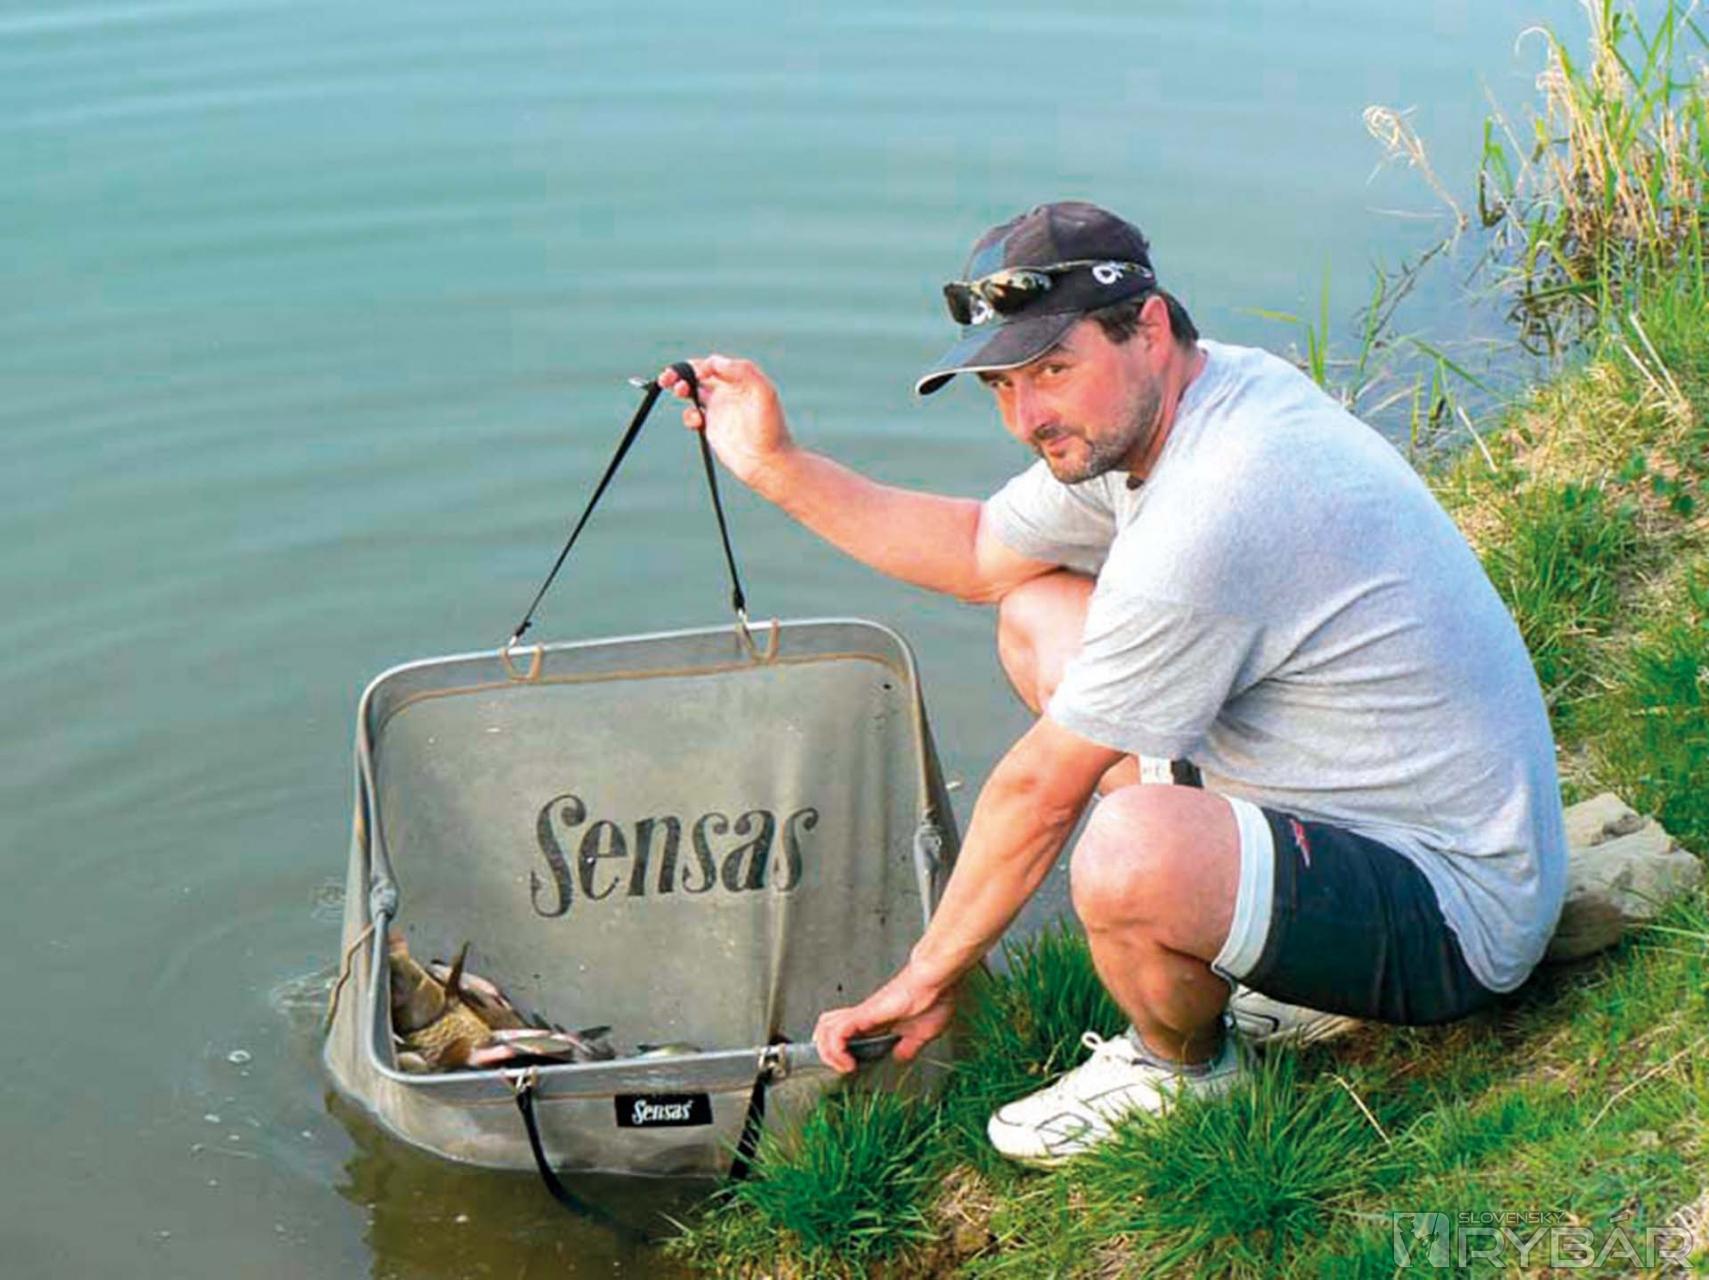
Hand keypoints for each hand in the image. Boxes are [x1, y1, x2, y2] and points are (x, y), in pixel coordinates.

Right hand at [660, 355, 795, 492]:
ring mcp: (718, 409)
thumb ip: (742, 371)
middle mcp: (728, 392)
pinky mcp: (711, 428)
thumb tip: (714, 362)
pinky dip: (689, 415)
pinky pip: (692, 416)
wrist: (767, 461)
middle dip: (681, 372)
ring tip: (679, 390)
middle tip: (667, 377)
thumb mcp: (763, 392)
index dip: (701, 365)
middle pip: (698, 374)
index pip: (713, 364)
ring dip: (680, 388)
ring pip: (692, 392)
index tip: (699, 374)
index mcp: (740, 379)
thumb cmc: (770, 426)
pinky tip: (698, 421)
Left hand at [812, 966, 958, 1074]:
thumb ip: (909, 1046)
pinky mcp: (865, 1013)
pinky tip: (847, 1063)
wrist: (935, 979)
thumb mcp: (922, 1033)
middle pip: (826, 1028)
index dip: (838, 1052)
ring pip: (825, 1029)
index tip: (849, 1069)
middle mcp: (865, 1017)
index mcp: (877, 1022)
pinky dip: (835, 1050)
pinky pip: (838, 1032)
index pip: (844, 1034)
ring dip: (826, 1052)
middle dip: (824, 1052)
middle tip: (838, 1068)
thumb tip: (899, 1057)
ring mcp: (863, 1014)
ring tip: (840, 1067)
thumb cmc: (933, 998)